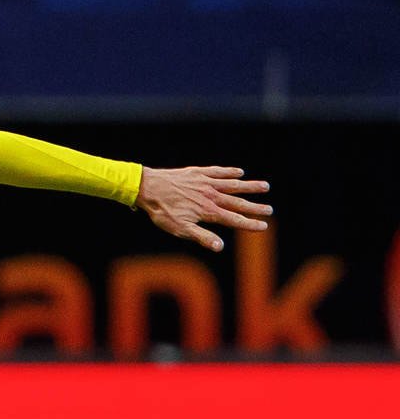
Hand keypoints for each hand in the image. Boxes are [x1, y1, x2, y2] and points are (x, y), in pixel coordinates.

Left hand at [134, 166, 271, 251]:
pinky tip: (240, 172)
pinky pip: (218, 171)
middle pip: (238, 202)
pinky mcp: (198, 172)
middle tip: (270, 209)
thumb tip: (220, 247)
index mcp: (209, 211)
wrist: (148, 188)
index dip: (249, 223)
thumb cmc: (162, 212)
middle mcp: (211, 195)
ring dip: (249, 186)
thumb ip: (202, 237)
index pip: (234, 219)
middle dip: (255, 207)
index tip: (264, 226)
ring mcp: (206, 182)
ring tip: (265, 186)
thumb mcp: (180, 229)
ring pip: (233, 184)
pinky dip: (230, 172)